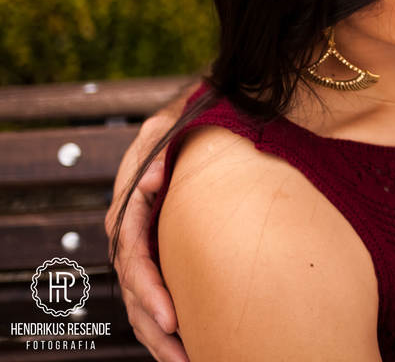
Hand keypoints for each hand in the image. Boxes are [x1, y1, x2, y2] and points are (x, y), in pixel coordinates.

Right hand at [105, 112, 189, 361]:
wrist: (197, 121)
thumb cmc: (185, 125)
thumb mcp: (169, 128)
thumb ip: (156, 151)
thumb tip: (149, 181)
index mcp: (130, 207)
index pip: (134, 258)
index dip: (150, 291)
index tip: (172, 318)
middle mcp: (132, 232)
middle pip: (135, 290)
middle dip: (155, 327)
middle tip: (182, 355)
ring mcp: (145, 245)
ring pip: (142, 300)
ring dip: (159, 336)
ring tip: (186, 361)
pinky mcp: (161, 253)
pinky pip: (157, 294)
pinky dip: (167, 324)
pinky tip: (189, 348)